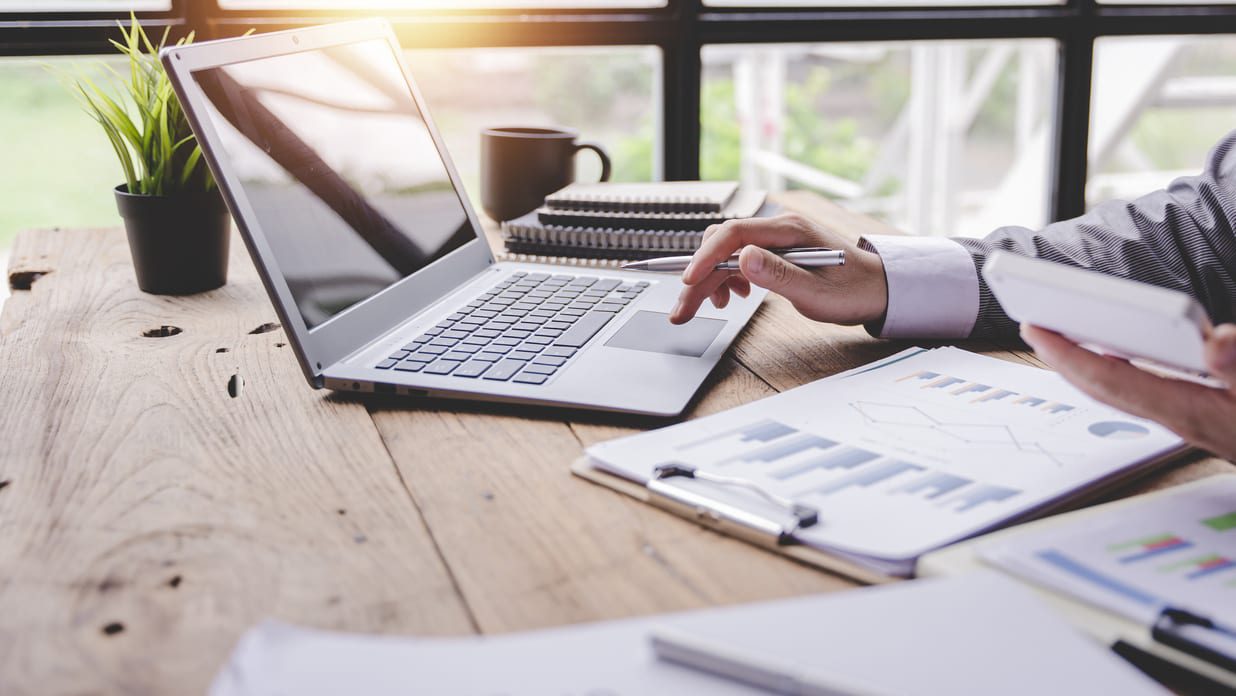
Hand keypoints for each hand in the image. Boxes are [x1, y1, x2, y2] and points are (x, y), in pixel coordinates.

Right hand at [669, 214, 888, 325]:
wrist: (878, 288)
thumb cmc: (853, 291)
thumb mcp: (816, 292)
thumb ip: (778, 275)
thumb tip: (742, 258)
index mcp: (788, 230)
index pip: (733, 234)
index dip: (706, 257)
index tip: (689, 282)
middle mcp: (778, 227)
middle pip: (722, 245)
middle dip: (698, 277)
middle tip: (682, 311)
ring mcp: (775, 238)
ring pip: (725, 253)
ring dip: (709, 280)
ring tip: (711, 307)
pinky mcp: (774, 250)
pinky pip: (738, 258)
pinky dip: (726, 277)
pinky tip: (732, 295)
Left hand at [1021, 323, 1235, 460]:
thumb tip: (1214, 342)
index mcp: (1192, 411)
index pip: (1111, 379)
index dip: (1068, 353)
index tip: (1035, 327)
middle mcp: (1183, 419)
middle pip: (1105, 388)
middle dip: (1064, 358)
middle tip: (1034, 327)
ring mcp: (1193, 422)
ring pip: (1123, 393)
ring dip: (1089, 365)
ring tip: (1065, 339)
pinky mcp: (1207, 420)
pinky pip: (1146, 394)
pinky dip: (1124, 372)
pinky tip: (1125, 358)